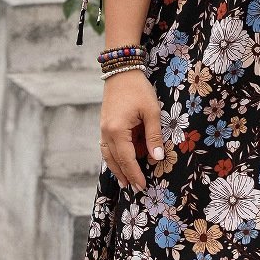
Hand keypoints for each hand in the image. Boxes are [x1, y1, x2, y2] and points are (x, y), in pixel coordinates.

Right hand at [98, 70, 166, 189]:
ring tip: (125, 181)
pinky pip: (107, 146)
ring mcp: (103, 128)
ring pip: (108, 155)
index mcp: (117, 130)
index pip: (127, 159)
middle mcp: (106, 132)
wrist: (121, 70)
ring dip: (117, 168)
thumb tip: (156, 157)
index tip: (142, 186)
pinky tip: (119, 162)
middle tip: (135, 188)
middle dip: (126, 174)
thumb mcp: (151, 111)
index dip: (135, 173)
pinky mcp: (104, 124)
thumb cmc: (138, 89)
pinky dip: (113, 156)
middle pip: (115, 160)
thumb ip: (153, 135)